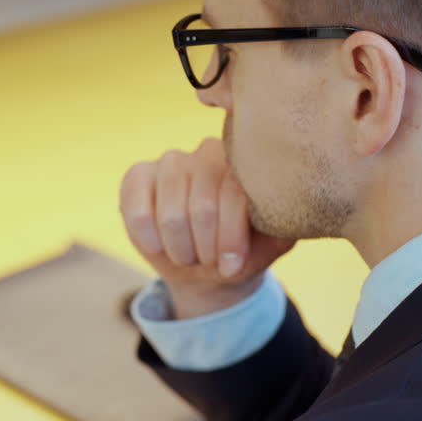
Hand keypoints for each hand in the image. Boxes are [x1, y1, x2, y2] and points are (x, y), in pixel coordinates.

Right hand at [120, 138, 295, 318]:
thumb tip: (284, 206)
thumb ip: (281, 220)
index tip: (232, 266)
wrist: (209, 268)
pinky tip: (159, 246)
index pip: (236, 195)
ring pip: (171, 213)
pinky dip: (149, 238)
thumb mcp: (272, 240)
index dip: (230, 239)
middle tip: (209, 262)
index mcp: (246, 161)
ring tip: (189, 256)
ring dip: (181, 248)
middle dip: (205, 249)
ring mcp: (171, 160)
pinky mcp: (138, 175)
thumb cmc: (244, 250)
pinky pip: (137, 209)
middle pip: (202, 207)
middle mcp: (209, 151)